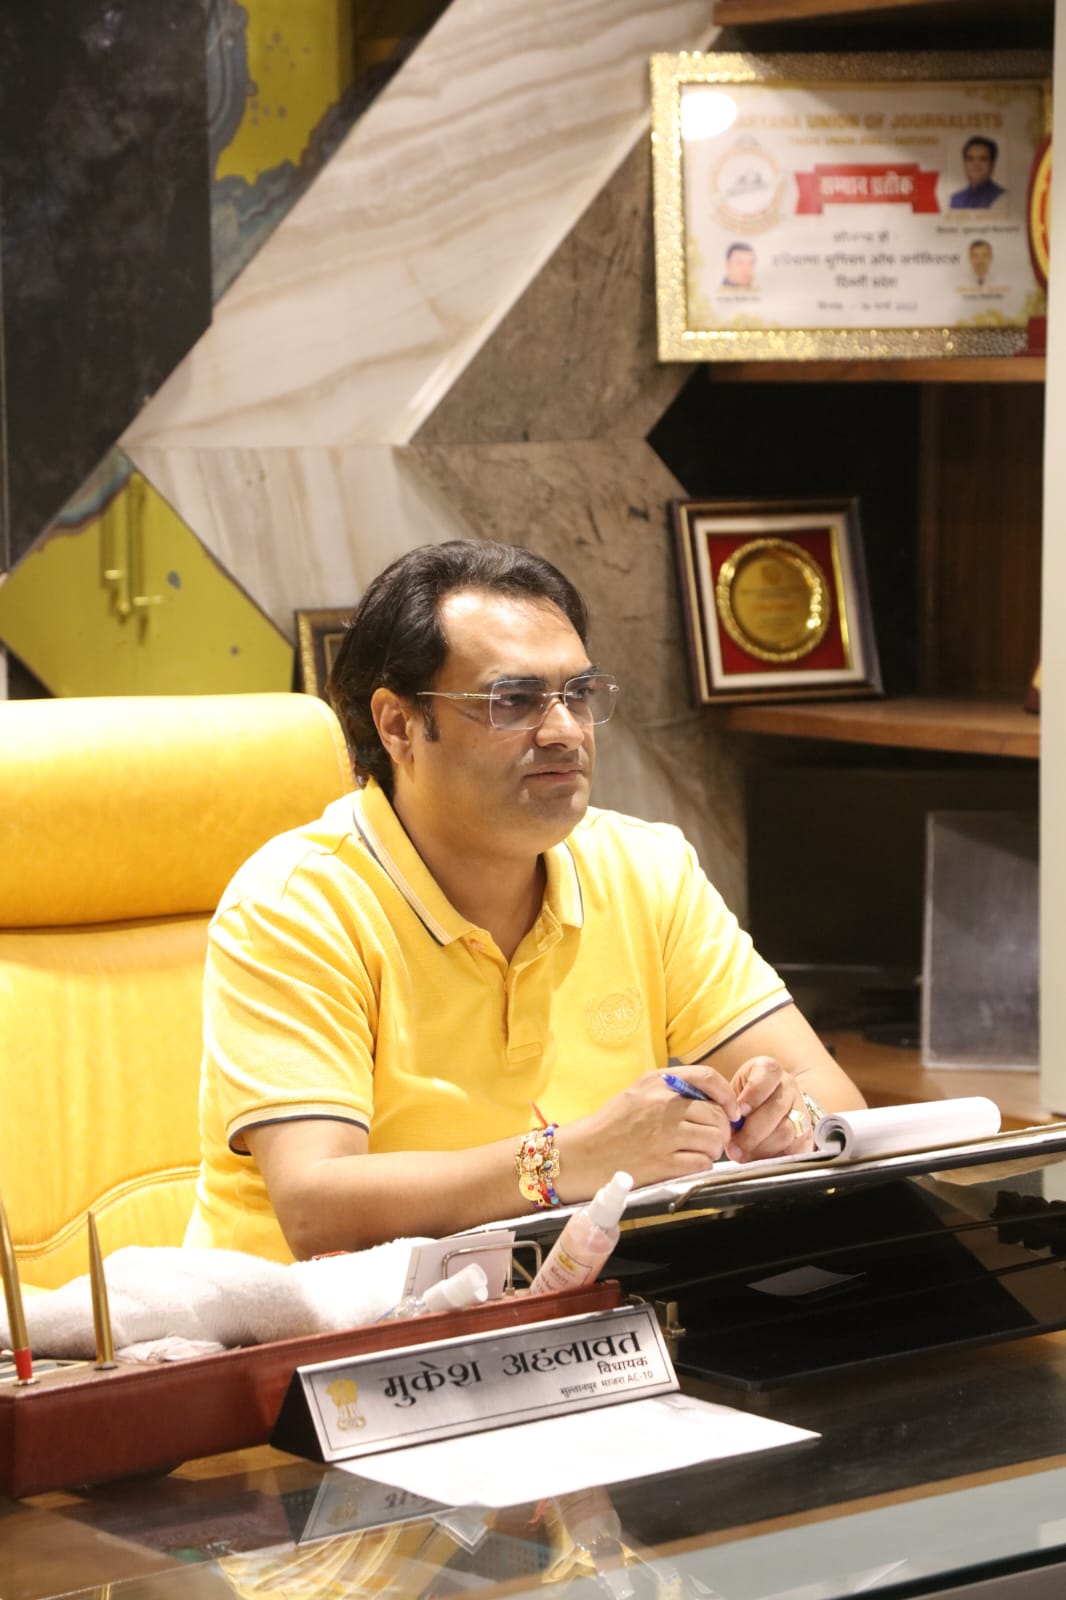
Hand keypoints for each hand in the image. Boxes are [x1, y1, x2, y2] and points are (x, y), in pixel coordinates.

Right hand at [558, 1066, 740, 1198]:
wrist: (582, 1154)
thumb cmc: (610, 1125)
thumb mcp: (638, 1092)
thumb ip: (672, 1090)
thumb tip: (712, 1100)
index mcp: (657, 1082)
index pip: (708, 1078)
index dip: (727, 1095)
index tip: (731, 1109)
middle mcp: (663, 1105)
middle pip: (716, 1114)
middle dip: (722, 1129)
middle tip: (712, 1138)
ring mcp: (664, 1135)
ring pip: (714, 1139)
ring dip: (712, 1149)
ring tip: (698, 1151)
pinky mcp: (663, 1163)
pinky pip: (702, 1163)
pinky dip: (701, 1165)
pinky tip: (688, 1163)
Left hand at [725, 1056, 814, 1161]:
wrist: (761, 1112)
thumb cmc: (739, 1104)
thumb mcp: (731, 1096)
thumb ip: (729, 1106)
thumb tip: (729, 1129)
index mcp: (768, 1070)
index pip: (767, 1074)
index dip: (753, 1094)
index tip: (739, 1111)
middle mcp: (788, 1085)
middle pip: (776, 1109)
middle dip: (752, 1133)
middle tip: (734, 1147)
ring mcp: (801, 1108)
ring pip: (787, 1132)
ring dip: (762, 1148)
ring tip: (744, 1156)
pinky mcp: (808, 1133)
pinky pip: (798, 1149)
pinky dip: (778, 1157)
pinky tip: (761, 1160)